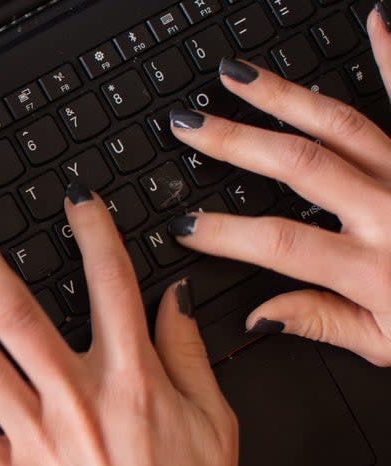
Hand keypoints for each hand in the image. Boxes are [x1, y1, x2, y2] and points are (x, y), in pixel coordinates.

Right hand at [167, 9, 390, 366]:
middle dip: (235, 142)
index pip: (279, 243)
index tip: (183, 225)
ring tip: (236, 76)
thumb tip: (259, 316)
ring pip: (340, 125)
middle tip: (190, 125)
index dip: (224, 233)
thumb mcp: (386, 344)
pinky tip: (378, 21)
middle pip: (298, 165)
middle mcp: (390, 213)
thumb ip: (320, 324)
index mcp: (372, 269)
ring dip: (283, 96)